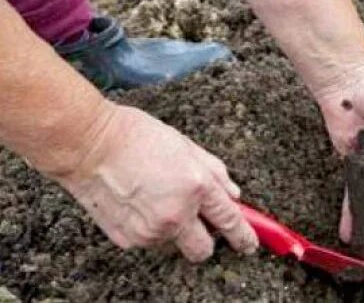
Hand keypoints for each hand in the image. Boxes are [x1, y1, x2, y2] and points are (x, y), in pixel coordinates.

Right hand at [56, 102, 258, 261]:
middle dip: (208, 240)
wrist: (88, 145)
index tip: (251, 244)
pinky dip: (151, 228)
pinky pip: (150, 241)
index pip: (230, 221)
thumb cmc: (135, 136)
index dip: (245, 236)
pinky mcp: (127, 239)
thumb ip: (215, 172)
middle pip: (204, 250)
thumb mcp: (186, 145)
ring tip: (159, 197)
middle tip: (202, 222)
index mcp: (196, 186)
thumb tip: (233, 194)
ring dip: (175, 230)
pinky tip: (140, 202)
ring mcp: (150, 230)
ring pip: (175, 244)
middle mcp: (176, 214)